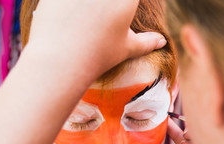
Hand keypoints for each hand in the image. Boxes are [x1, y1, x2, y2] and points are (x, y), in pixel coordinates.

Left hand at [27, 0, 165, 82]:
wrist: (61, 58)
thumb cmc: (99, 54)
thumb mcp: (126, 48)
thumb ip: (146, 42)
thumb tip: (161, 42)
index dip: (129, 5)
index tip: (125, 12)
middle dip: (111, 6)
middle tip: (106, 19)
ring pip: (90, 0)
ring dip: (91, 5)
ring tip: (89, 18)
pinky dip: (69, 4)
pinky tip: (72, 17)